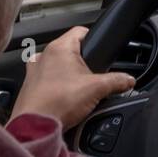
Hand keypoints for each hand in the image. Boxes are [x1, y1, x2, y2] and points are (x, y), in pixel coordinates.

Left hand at [10, 26, 135, 127]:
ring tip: (78, 88)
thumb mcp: (97, 89)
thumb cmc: (58, 103)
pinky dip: (57, 85)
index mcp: (59, 48)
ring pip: (58, 64)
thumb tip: (128, 80)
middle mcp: (43, 55)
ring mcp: (34, 70)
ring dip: (69, 73)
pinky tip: (66, 98)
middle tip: (92, 75)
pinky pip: (47, 78)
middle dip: (83, 61)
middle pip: (70, 50)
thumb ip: (117, 81)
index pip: (81, 31)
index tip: (100, 47)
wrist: (36, 125)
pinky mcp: (29, 85)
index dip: (94, 37)